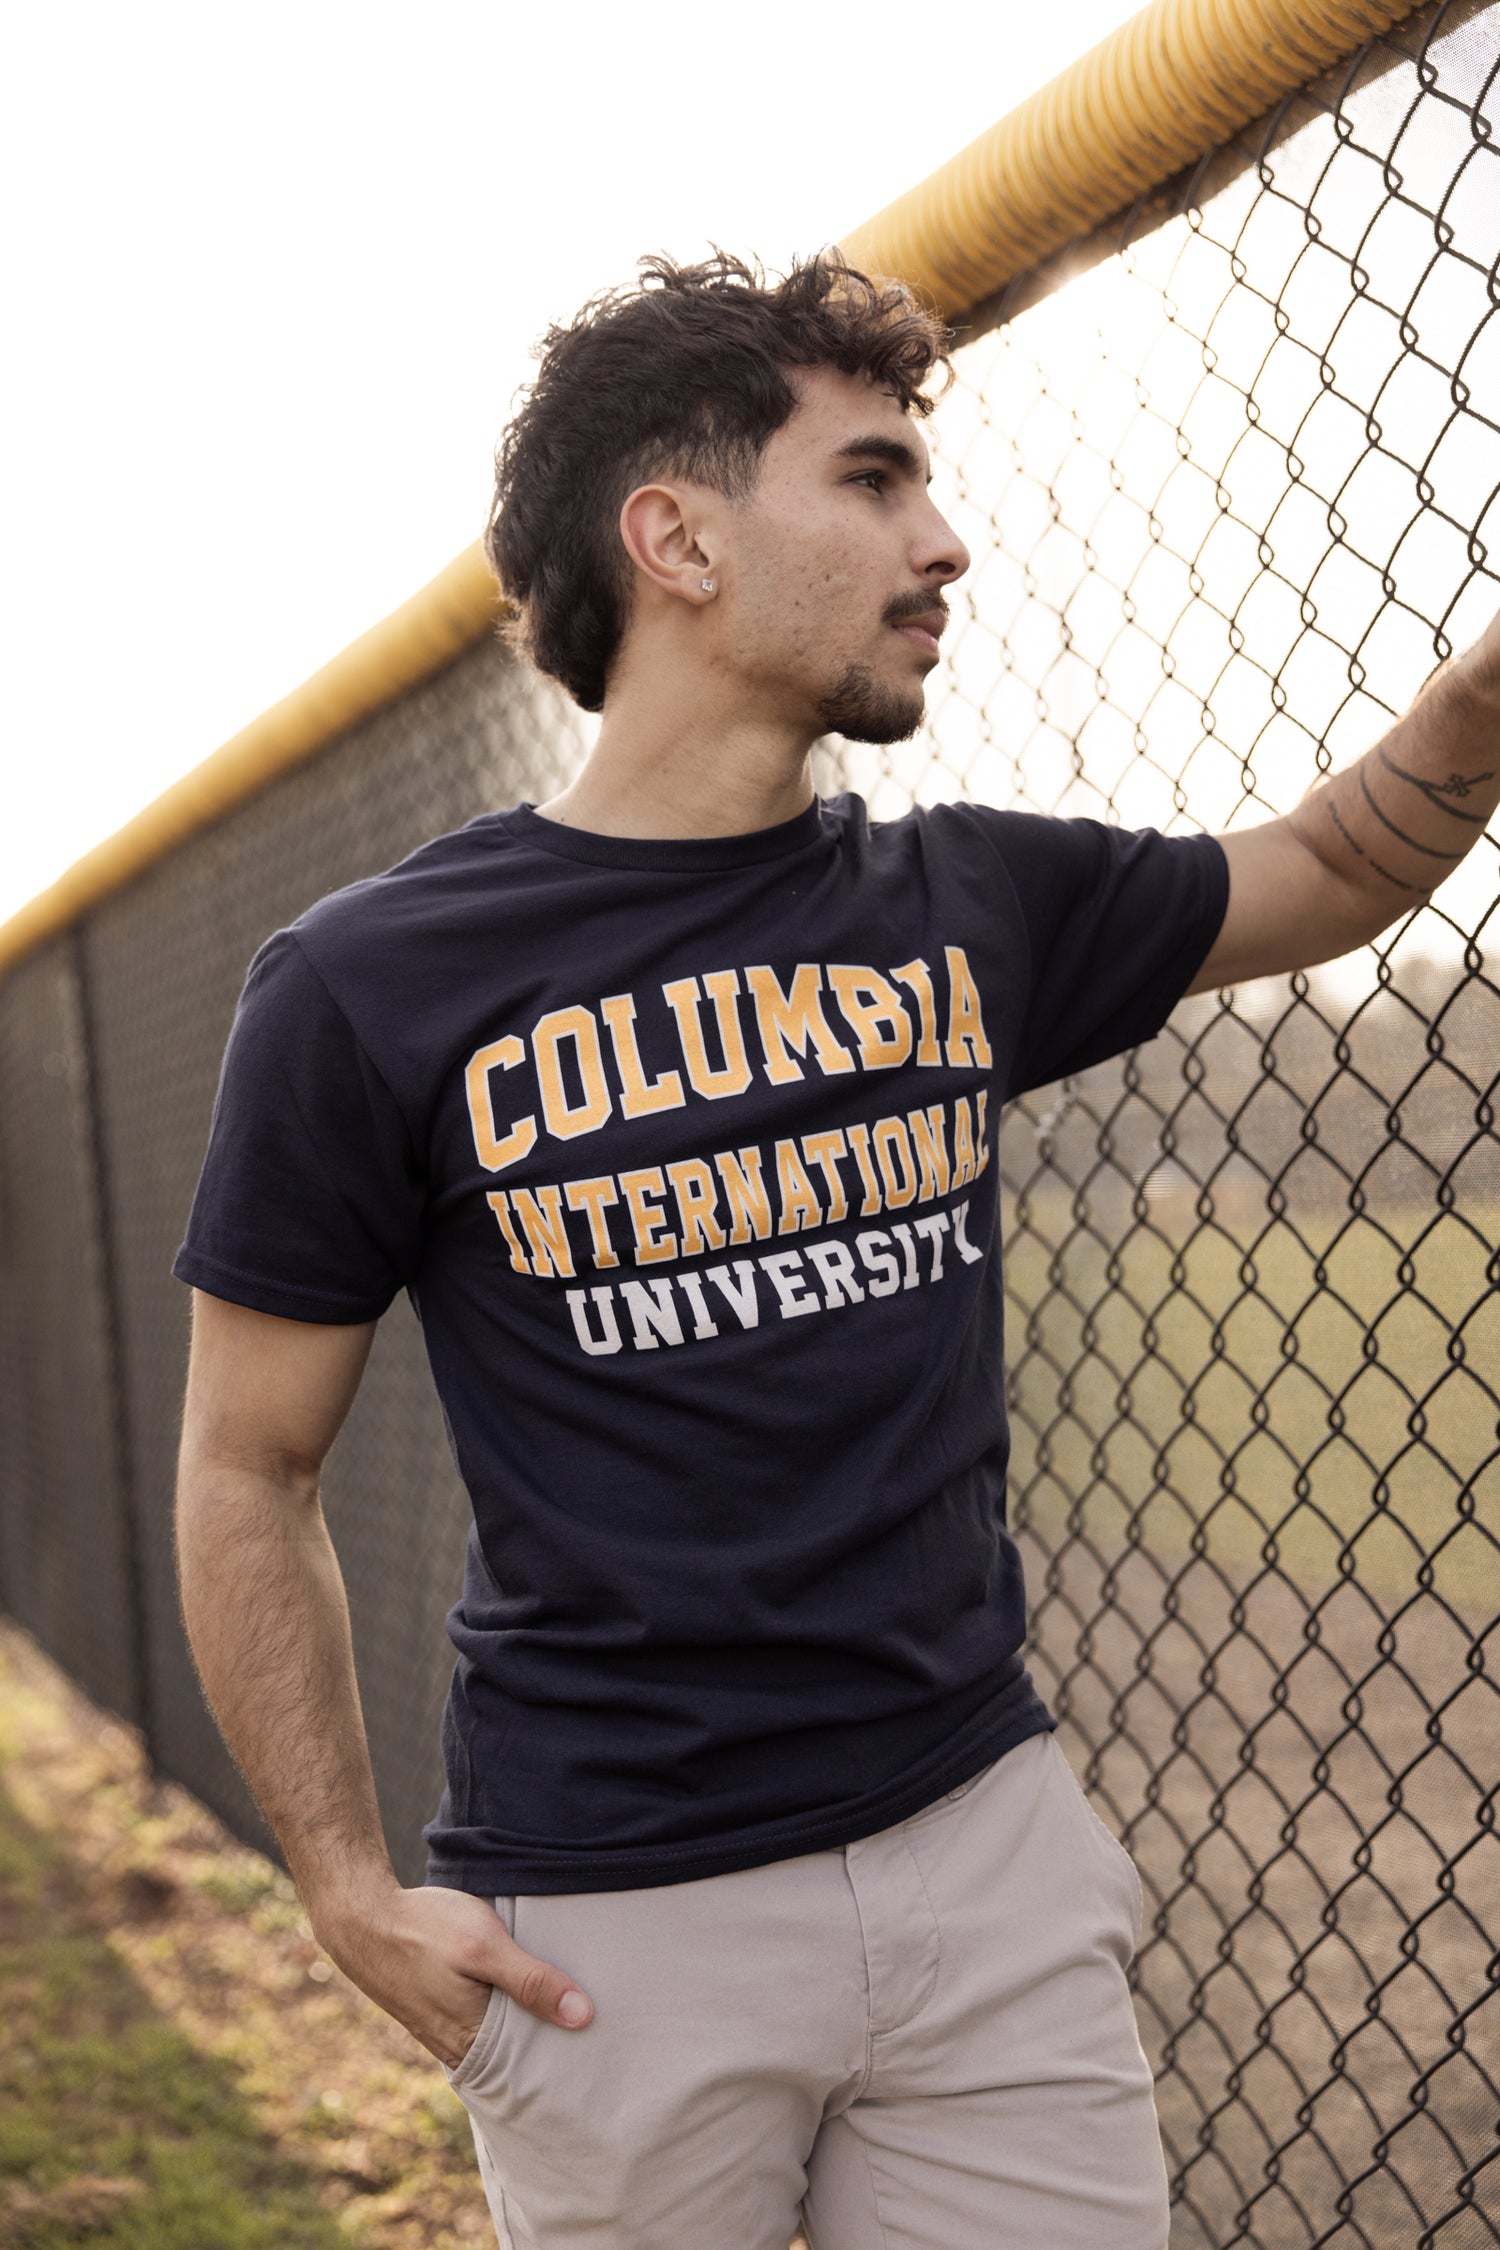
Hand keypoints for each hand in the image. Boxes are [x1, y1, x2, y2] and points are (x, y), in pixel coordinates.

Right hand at [309, 1878, 593, 2067]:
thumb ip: (531, 1981)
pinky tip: (519, 1995)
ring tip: (566, 2009)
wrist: (361, 1917)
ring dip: (527, 2025)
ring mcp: (444, 2031)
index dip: (568, 2053)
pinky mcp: (435, 2012)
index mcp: (475, 2041)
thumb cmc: (425, 1928)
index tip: (605, 2041)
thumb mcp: (484, 1946)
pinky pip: (479, 2024)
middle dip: (551, 2043)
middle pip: (519, 2055)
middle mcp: (458, 2047)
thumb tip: (583, 2017)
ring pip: (500, 2038)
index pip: (536, 2064)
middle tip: (596, 2026)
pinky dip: (503, 2014)